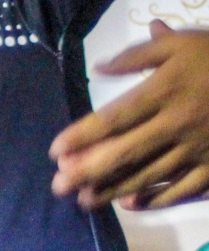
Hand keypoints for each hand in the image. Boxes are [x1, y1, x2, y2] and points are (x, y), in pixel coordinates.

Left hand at [51, 21, 208, 208]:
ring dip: (114, 188)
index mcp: (165, 92)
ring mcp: (198, 147)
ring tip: (84, 200)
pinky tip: (131, 206)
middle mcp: (177, 123)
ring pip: (150, 173)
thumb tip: (100, 67)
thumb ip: (139, 54)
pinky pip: (184, 187)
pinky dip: (157, 198)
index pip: (114, 118)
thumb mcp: (183, 44)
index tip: (56, 150)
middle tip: (58, 186)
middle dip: (89, 170)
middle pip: (126, 152)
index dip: (82, 136)